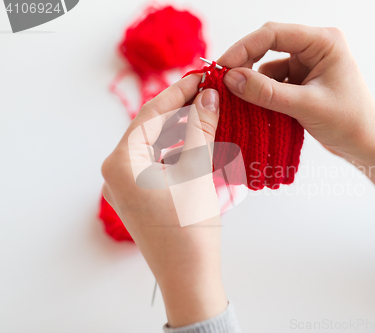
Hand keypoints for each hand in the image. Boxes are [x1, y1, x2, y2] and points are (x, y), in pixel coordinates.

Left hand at [101, 75, 226, 326]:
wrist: (188, 277)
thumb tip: (208, 96)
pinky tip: (198, 140)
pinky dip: (177, 149)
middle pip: (151, 127)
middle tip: (208, 93)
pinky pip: (157, 162)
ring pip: (155, 144)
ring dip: (180, 129)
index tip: (202, 76)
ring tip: (207, 113)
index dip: (179, 92)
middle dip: (180, 110)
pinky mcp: (139, 196)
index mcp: (121, 162)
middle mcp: (116, 171)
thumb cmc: (189, 228)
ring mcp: (126, 185)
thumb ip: (200, 129)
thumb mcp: (196, 172)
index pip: (151, 114)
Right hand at [218, 22, 374, 210]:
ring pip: (268, 66)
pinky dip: (263, 94)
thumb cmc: (349, 122)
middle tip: (223, 81)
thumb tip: (230, 79)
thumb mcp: (305, 106)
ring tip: (239, 101)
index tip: (222, 66)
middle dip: (246, 63)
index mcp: (323, 41)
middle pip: (268, 45)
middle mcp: (315, 47)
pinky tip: (255, 107)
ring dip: (254, 83)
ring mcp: (308, 64)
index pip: (274, 33)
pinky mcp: (302, 81)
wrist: (367, 145)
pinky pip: (274, 82)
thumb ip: (267, 92)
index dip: (244, 48)